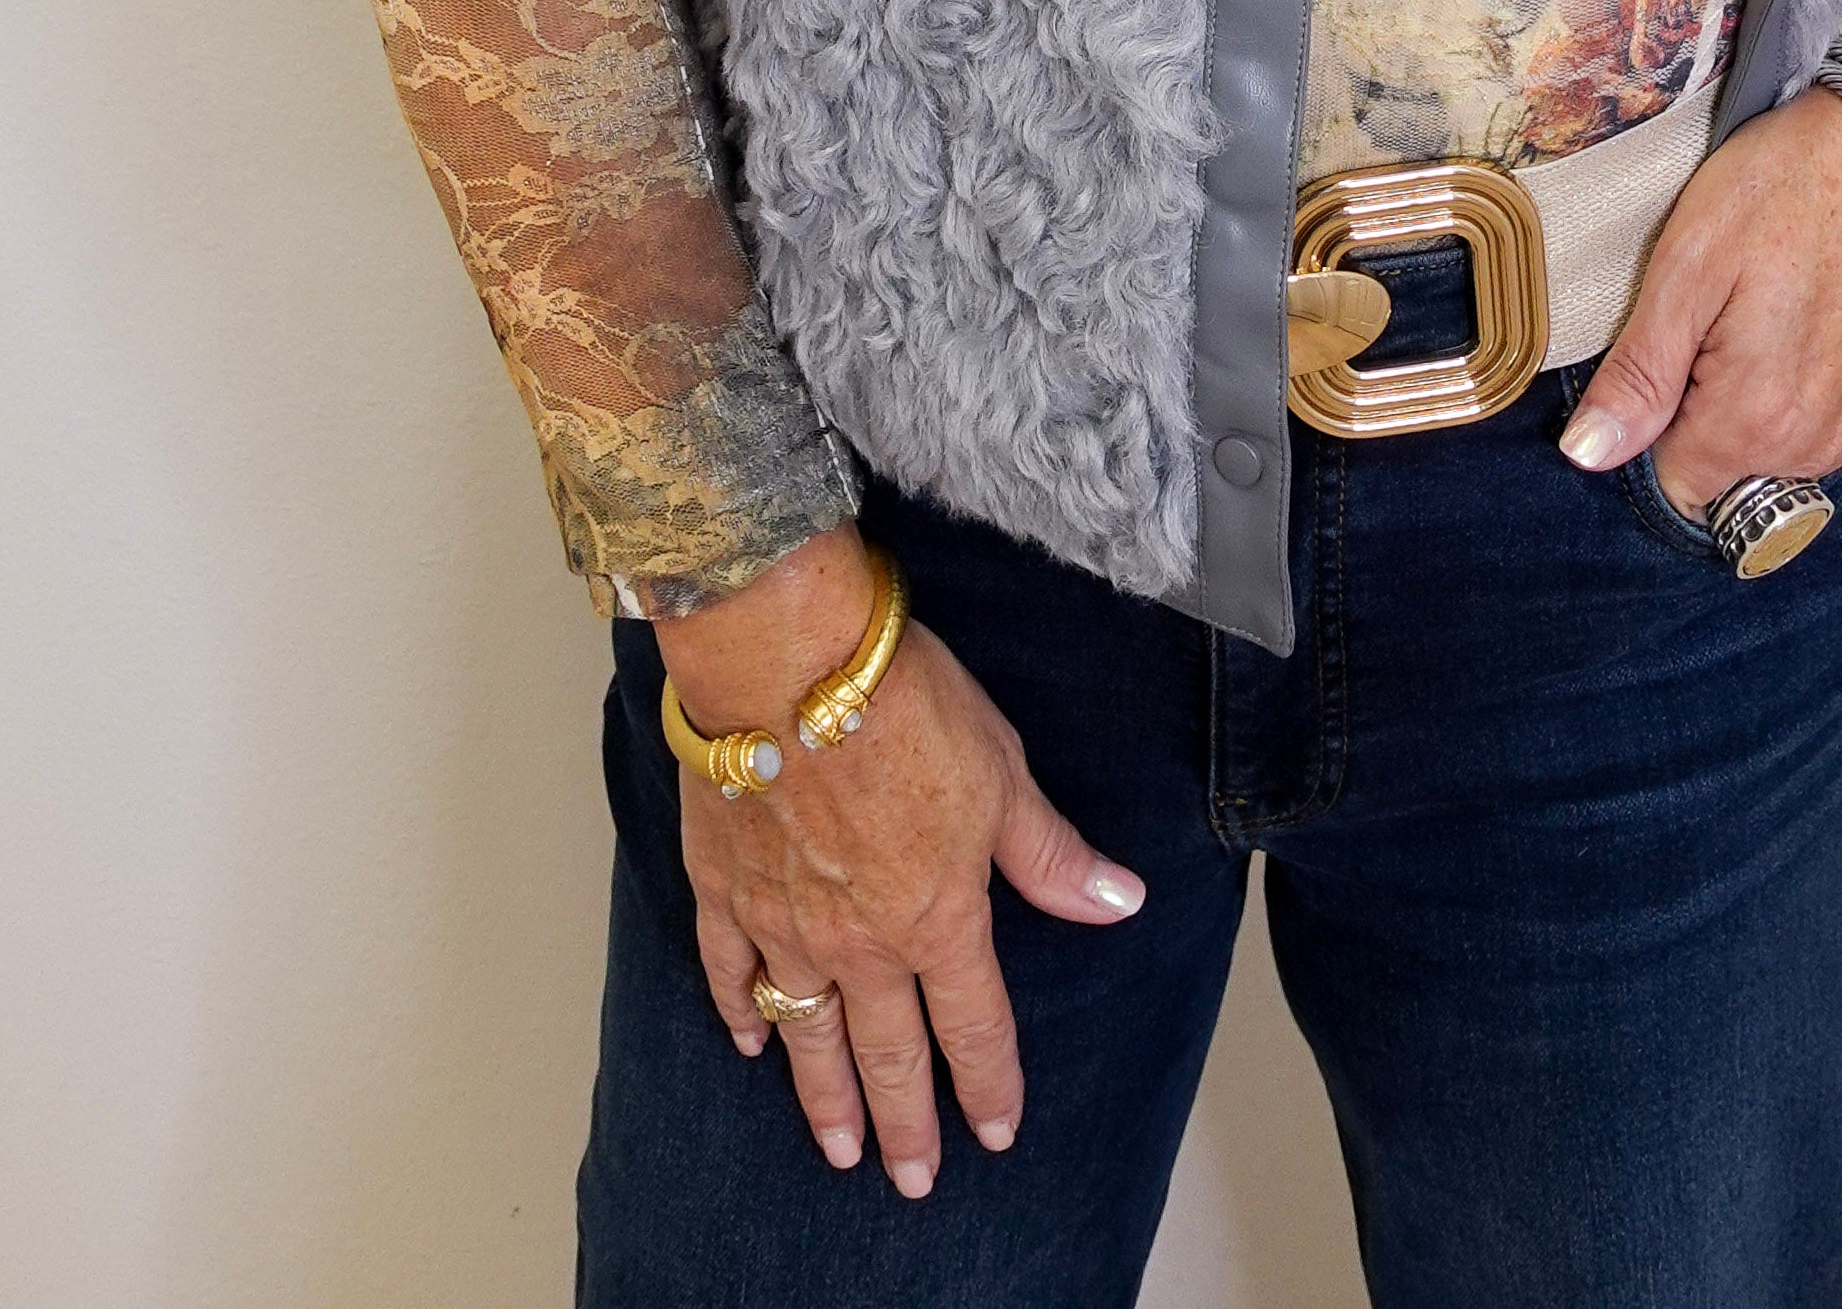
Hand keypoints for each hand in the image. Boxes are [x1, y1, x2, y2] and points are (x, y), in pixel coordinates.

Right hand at [658, 527, 1143, 1202]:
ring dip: (824, 1097)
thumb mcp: (1003, 773)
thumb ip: (1050, 853)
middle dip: (906, 1124)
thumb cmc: (902, 705)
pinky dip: (738, 1011)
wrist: (787, 660)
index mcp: (937, 919)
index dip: (990, 1085)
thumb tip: (1117, 902)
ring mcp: (784, 921)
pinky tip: (747, 1038)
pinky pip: (729, 970)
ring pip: (808, 1033)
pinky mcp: (724, 886)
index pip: (974, 1026)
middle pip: (889, 1054)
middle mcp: (860, 942)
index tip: (997, 1133)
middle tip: (911, 1179)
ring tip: (836, 1148)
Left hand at [1557, 0, 1841, 517]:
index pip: (1670, 481)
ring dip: (1738, 393)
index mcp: (1756, 419)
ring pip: (1760, 447)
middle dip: (1691, 403)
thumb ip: (1639, 374)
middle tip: (1704, 311)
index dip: (1647, 418)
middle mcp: (1813, 440)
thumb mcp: (1685, 265)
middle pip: (1716, 466)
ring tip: (1746, 304)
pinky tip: (1781, 310)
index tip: (1658, 351)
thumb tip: (1590, 453)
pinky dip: (1783, 380)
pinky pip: (1804, 421)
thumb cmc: (1788, 184)